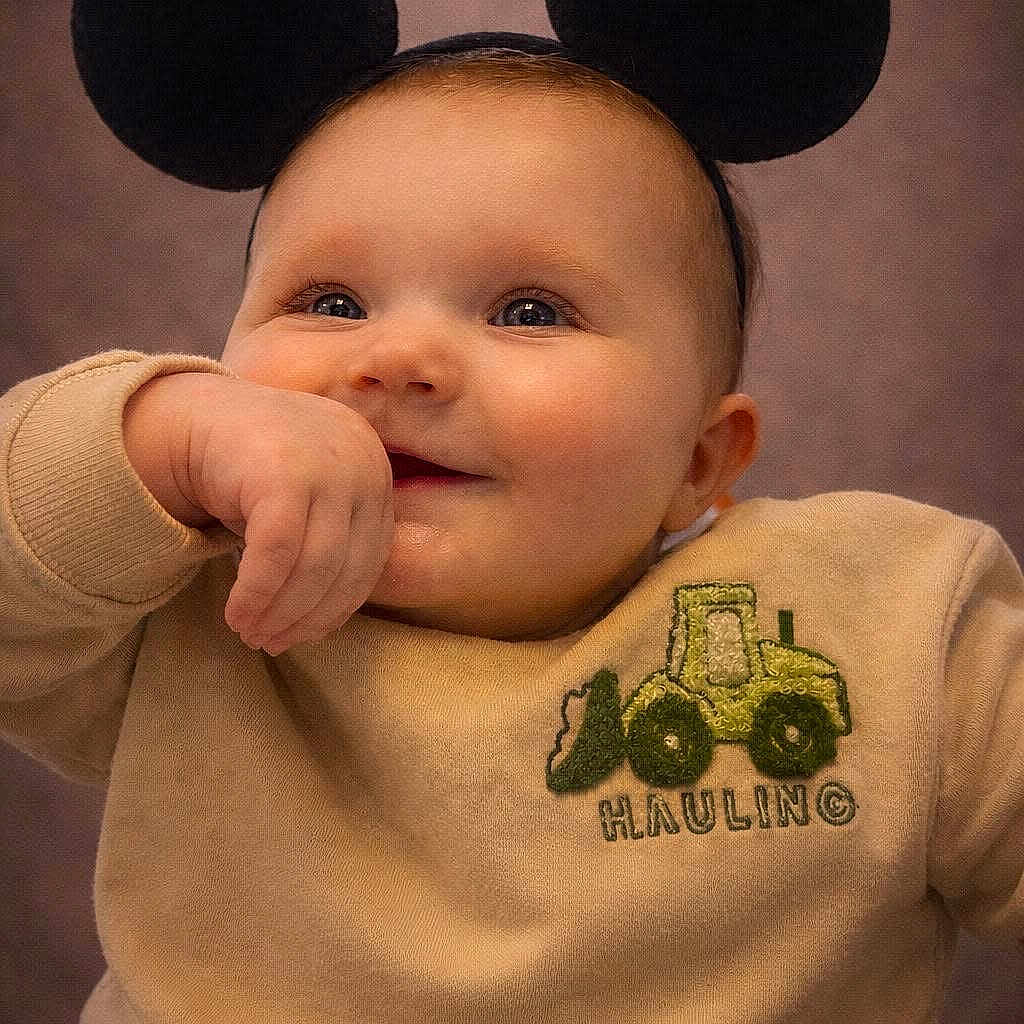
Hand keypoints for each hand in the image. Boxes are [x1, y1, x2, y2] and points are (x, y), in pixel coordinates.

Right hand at [124, 373, 393, 651]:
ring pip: (316, 565)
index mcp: (376, 471)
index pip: (371, 558)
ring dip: (280, 612)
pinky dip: (257, 594)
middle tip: (272, 644)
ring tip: (251, 634)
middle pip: (346, 566)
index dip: (338, 607)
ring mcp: (328, 464)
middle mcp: (363, 462)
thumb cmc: (255, 472)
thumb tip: (325, 626)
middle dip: (307, 617)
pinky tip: (236, 614)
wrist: (195, 417)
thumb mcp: (310, 504)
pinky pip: (277, 554)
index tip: (306, 636)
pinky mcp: (285, 472)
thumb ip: (332, 547)